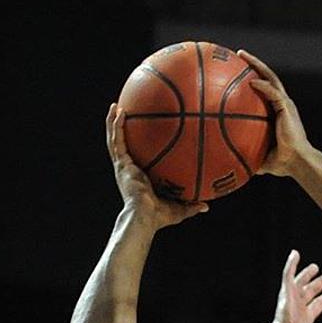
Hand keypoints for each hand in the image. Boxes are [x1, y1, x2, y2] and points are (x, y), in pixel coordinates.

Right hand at [105, 104, 207, 228]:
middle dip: (123, 129)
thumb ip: (191, 205)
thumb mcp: (179, 209)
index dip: (137, 147)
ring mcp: (123, 166)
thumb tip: (206, 206)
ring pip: (115, 139)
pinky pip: (117, 140)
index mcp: (139, 178)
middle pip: (124, 145)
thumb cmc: (159, 217)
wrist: (145, 216)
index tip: (141, 136)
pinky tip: (120, 110)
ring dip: (114, 122)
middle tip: (126, 113)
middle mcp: (129, 170)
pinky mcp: (121, 163)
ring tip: (116, 105)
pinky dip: (116, 125)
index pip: (138, 159)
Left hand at [237, 50, 311, 176]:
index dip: (253, 78)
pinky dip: (262, 85)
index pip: (265, 89)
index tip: (239, 72)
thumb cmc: (282, 163)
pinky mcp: (287, 108)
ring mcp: (286, 104)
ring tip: (241, 55)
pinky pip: (273, 92)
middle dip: (253, 64)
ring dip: (256, 65)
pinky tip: (250, 81)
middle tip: (238, 55)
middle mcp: (283, 104)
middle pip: (267, 77)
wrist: (298, 162)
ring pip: (271, 78)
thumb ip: (247, 153)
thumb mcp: (260, 156)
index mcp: (278, 112)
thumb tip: (228, 160)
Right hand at [272, 249, 321, 322]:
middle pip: (311, 291)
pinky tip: (295, 254)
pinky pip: (288, 274)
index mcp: (305, 318)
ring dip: (308, 273)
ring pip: (300, 282)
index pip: (319, 303)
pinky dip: (291, 263)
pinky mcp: (285, 291)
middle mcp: (298, 307)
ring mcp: (291, 298)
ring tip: (316, 267)